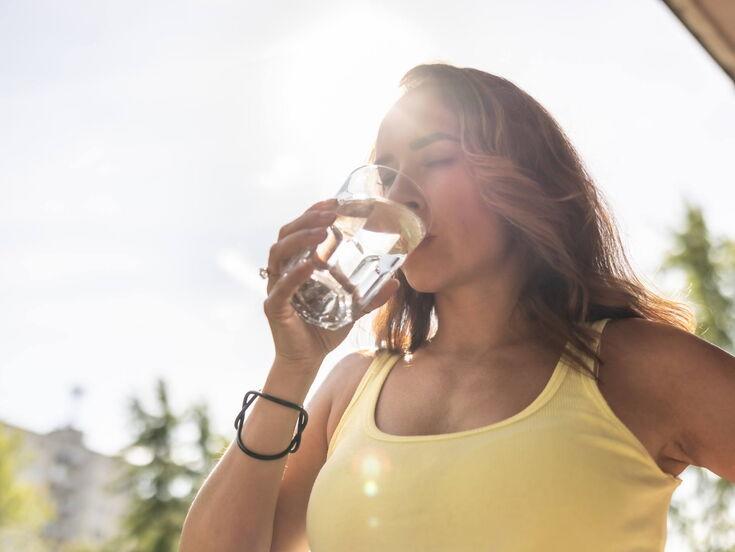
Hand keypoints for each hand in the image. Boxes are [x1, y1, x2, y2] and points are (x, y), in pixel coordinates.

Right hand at [262, 198, 399, 370]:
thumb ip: (370, 295)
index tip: (334, 201)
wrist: (308, 360)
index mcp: (298, 264)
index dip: (313, 212)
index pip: (300, 229)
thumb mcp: (353, 308)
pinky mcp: (274, 307)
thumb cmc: (324, 329)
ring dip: (300, 238)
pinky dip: (296, 274)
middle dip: (307, 219)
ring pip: (279, 252)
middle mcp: (283, 270)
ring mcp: (276, 287)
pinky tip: (311, 265)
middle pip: (286, 234)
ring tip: (322, 231)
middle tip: (331, 212)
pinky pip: (282, 286)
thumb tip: (396, 281)